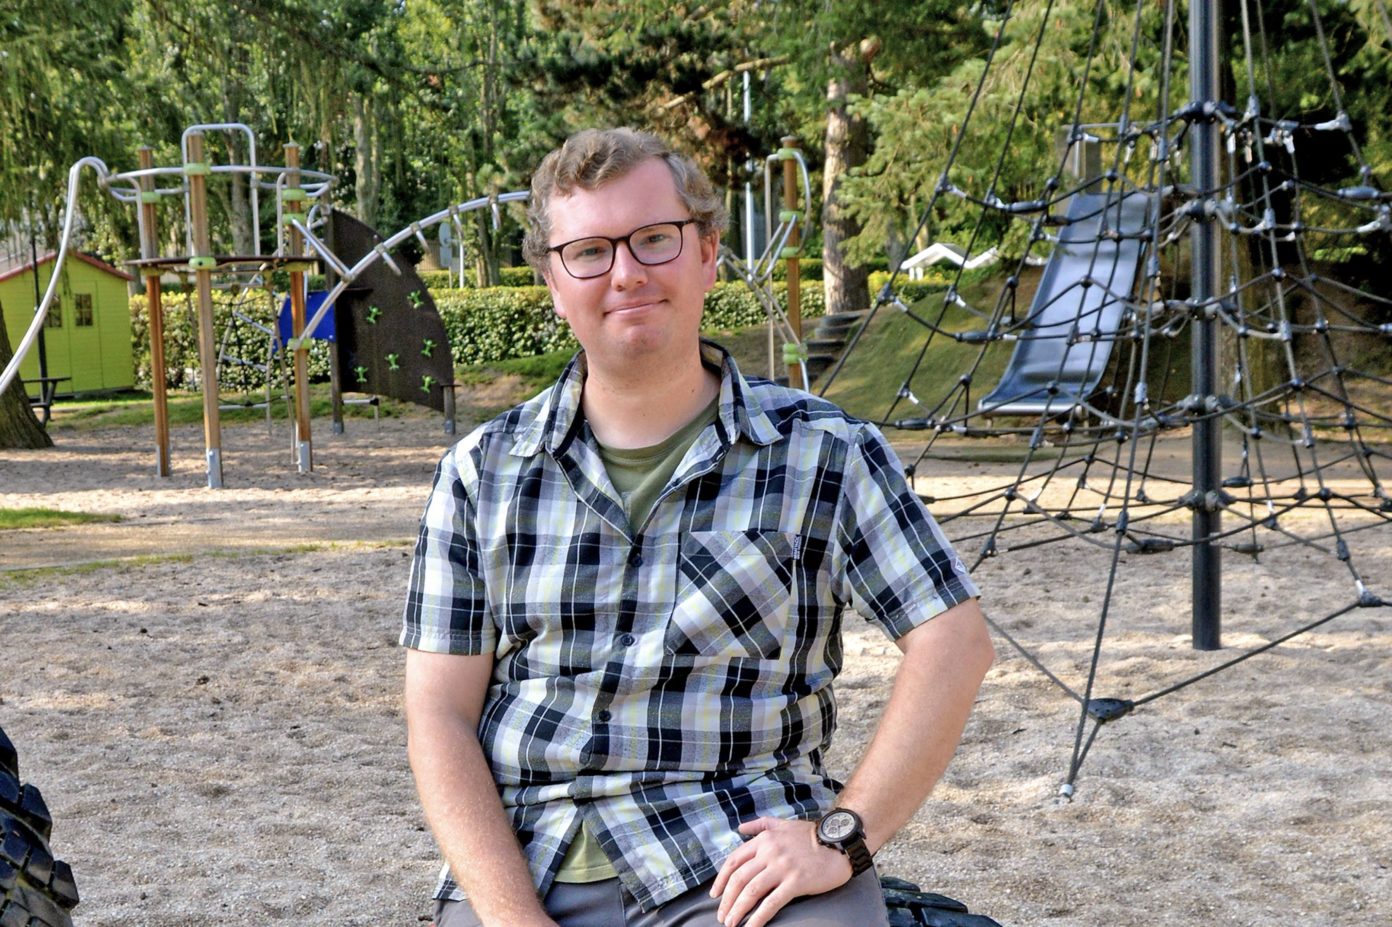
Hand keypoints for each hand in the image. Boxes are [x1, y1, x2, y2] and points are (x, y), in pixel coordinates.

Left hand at [709, 817, 851, 926]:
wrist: (839, 842)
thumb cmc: (811, 835)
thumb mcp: (783, 824)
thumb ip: (760, 825)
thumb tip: (740, 827)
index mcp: (764, 839)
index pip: (734, 861)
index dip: (721, 880)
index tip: (715, 894)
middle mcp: (769, 852)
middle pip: (739, 879)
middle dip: (726, 900)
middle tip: (721, 915)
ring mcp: (782, 868)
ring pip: (751, 892)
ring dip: (737, 910)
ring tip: (731, 923)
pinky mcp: (796, 882)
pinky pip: (771, 903)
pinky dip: (758, 918)